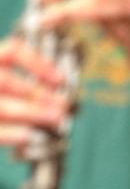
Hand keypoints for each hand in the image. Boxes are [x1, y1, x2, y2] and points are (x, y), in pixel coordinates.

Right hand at [0, 36, 71, 155]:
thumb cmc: (3, 94)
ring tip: (56, 119)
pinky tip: (30, 136)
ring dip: (31, 113)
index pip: (12, 52)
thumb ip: (20, 84)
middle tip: (64, 106)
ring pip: (1, 106)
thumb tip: (56, 95)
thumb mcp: (7, 83)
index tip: (61, 80)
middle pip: (6, 81)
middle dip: (38, 94)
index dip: (38, 64)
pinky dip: (10, 134)